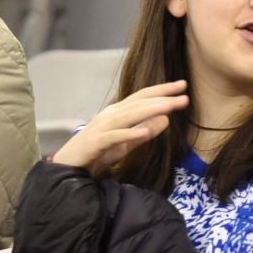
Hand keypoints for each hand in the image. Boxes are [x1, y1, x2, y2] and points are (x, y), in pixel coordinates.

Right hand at [51, 80, 189, 174]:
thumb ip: (143, 132)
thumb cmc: (96, 153)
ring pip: (128, 116)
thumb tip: (165, 120)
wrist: (69, 166)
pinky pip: (114, 137)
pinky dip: (128, 133)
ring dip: (148, 110)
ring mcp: (101, 128)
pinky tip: (144, 131)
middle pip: (138, 102)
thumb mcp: (125, 144)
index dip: (162, 90)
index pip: (143, 97)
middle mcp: (110, 115)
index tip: (183, 86)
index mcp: (117, 113)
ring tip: (168, 107)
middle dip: (161, 97)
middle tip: (184, 93)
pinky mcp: (95, 143)